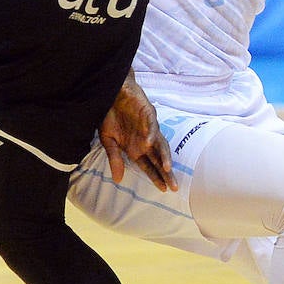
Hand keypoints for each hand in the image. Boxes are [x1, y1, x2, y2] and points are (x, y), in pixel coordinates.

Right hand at [98, 74, 176, 191]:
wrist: (112, 93)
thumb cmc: (110, 116)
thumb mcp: (108, 140)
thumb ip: (115, 159)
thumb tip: (118, 180)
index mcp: (136, 148)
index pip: (149, 166)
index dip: (156, 177)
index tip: (164, 190)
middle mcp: (145, 141)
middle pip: (159, 159)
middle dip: (166, 173)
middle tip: (174, 187)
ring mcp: (149, 128)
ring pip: (160, 144)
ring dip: (164, 156)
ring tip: (167, 169)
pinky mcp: (148, 114)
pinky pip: (151, 126)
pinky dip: (150, 134)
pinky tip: (148, 143)